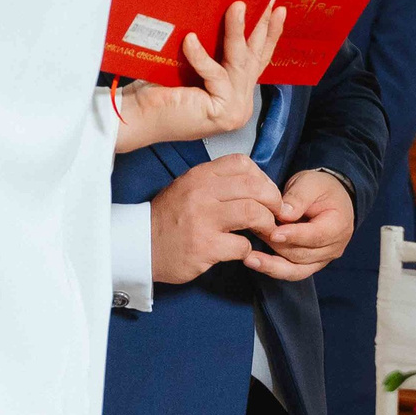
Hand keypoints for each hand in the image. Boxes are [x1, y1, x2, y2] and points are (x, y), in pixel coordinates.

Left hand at [115, 1, 287, 149]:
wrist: (135, 116)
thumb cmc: (157, 88)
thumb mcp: (193, 63)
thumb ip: (215, 50)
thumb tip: (228, 10)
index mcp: (235, 93)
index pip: (257, 60)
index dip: (270, 34)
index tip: (278, 8)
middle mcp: (240, 104)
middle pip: (255, 58)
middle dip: (264, 26)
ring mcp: (235, 111)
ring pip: (239, 63)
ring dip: (237, 31)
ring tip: (237, 6)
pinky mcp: (222, 113)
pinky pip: (215, 75)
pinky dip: (201, 56)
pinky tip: (190, 40)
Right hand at [148, 156, 281, 284]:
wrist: (140, 246)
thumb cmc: (169, 218)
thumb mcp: (188, 187)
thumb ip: (218, 181)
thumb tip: (256, 184)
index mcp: (199, 175)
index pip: (242, 164)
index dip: (262, 178)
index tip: (265, 193)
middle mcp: (201, 193)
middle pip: (255, 188)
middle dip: (273, 202)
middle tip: (275, 214)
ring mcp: (203, 220)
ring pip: (254, 214)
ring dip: (266, 225)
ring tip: (263, 232)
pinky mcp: (205, 247)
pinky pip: (243, 245)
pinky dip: (248, 249)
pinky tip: (240, 250)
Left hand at [255, 169, 355, 281]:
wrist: (327, 198)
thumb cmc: (319, 188)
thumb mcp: (310, 183)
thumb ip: (298, 198)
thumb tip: (284, 215)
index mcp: (338, 226)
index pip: (316, 235)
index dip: (294, 236)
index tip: (273, 233)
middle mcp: (333, 248)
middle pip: (302, 254)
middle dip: (276, 245)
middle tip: (254, 233)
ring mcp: (322, 260)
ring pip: (295, 269)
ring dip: (270, 262)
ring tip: (248, 255)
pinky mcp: (309, 265)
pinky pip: (290, 272)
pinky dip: (271, 269)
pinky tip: (253, 262)